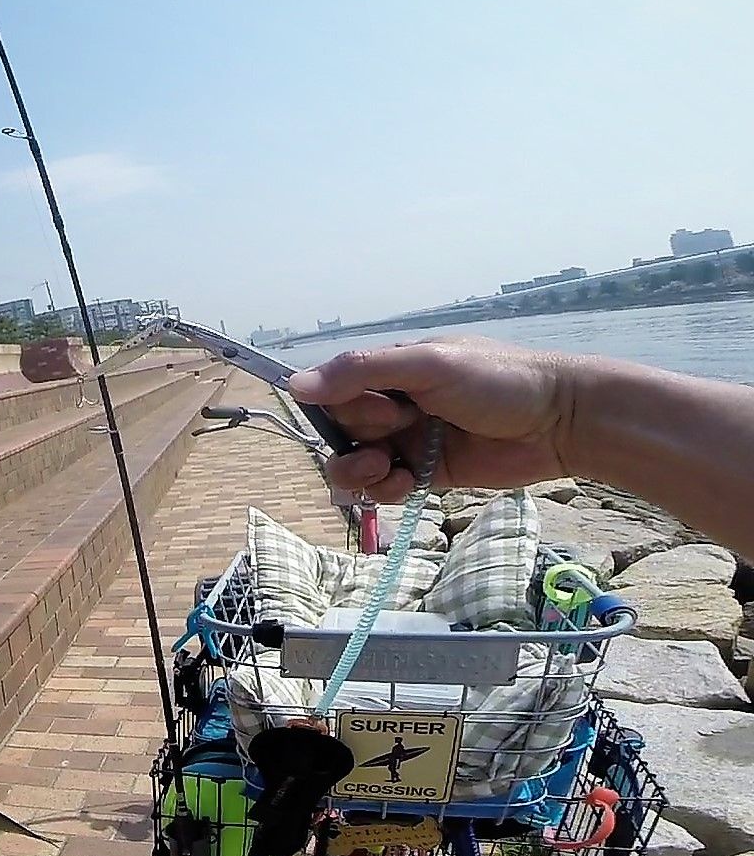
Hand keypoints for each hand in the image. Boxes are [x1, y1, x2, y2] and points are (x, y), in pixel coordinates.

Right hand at [286, 336, 583, 502]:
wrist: (561, 422)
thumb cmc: (498, 381)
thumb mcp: (428, 365)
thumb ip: (362, 372)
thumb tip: (294, 384)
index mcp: (392, 371)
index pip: (334, 391)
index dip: (342, 406)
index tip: (378, 408)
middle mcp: (394, 404)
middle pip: (341, 430)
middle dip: (357, 437)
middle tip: (398, 429)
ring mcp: (409, 442)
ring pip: (354, 464)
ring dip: (358, 472)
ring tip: (387, 471)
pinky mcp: (426, 475)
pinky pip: (384, 488)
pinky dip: (384, 491)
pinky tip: (405, 485)